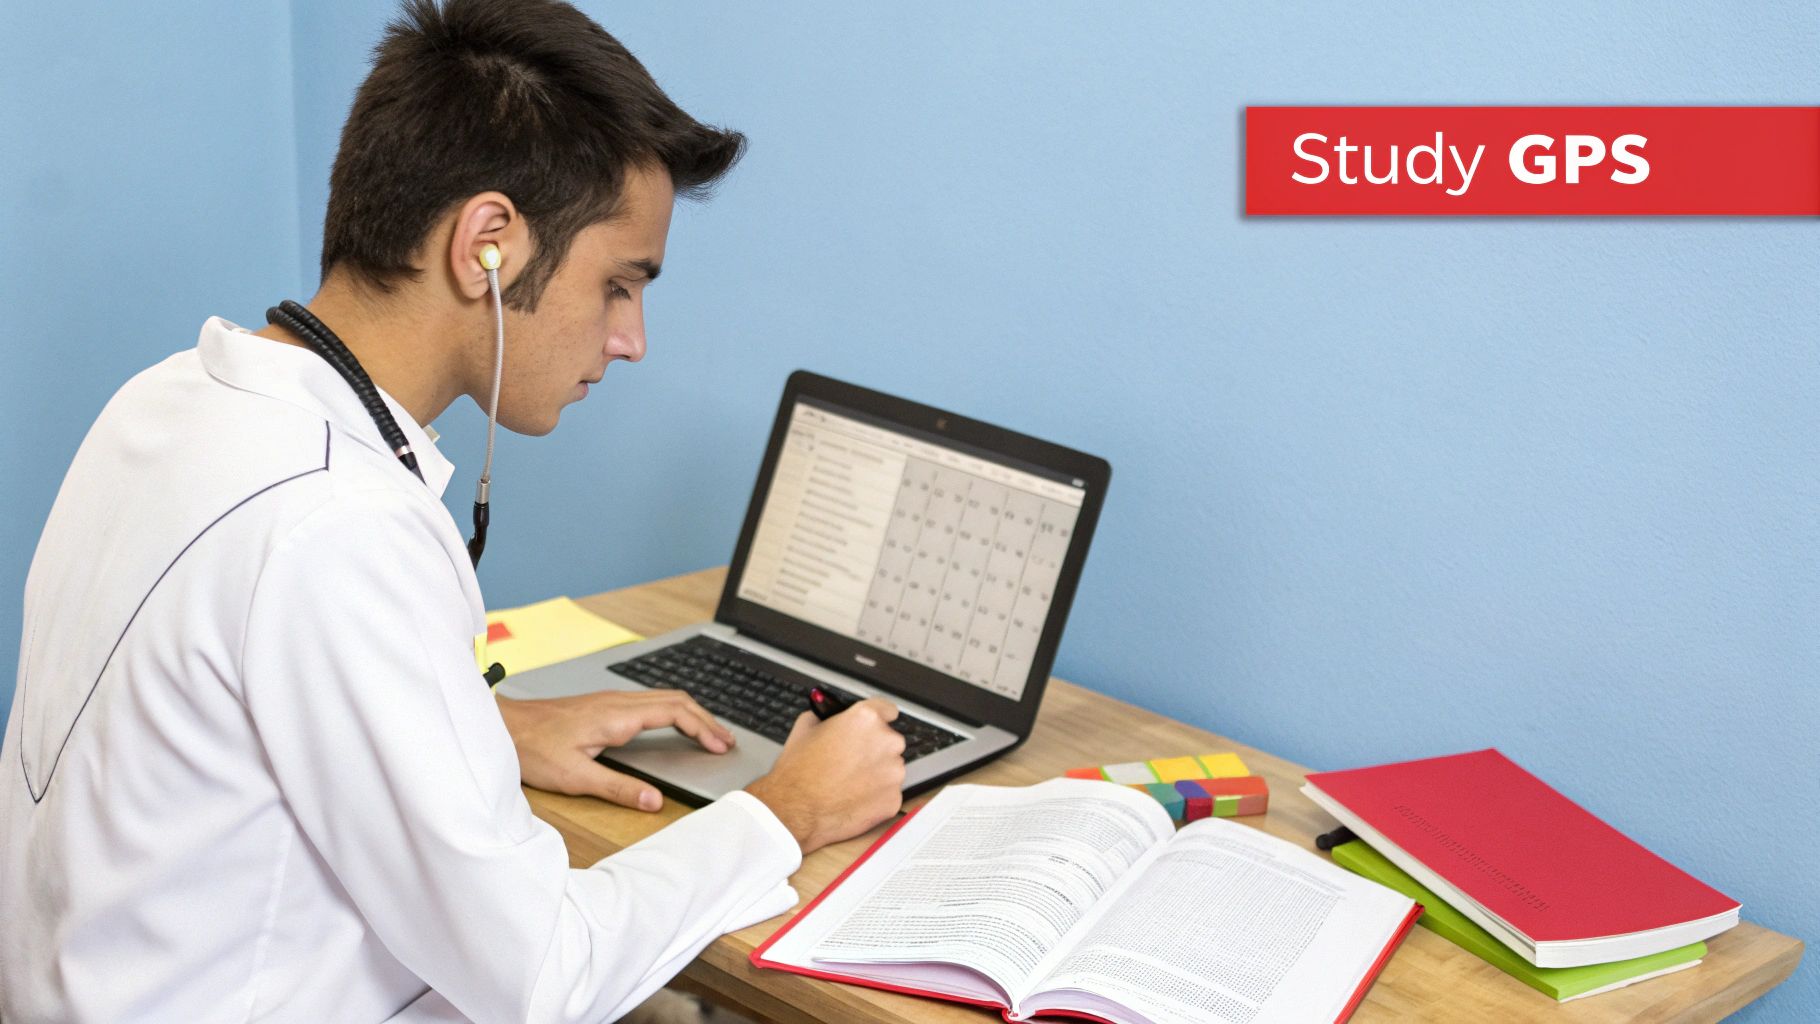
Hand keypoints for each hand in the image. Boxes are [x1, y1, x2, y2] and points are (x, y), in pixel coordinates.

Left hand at [496, 690, 735, 811]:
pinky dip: (674, 713)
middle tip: (726, 742)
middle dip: (706, 719)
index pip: (675, 712)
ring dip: (691, 714)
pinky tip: (675, 727)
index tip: (720, 746)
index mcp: (617, 716)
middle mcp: (618, 702)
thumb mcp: (575, 777)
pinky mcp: (604, 705)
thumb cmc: (533, 749)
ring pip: (664, 698)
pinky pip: (650, 702)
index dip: (703, 728)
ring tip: (710, 735)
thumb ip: (618, 788)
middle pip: (676, 700)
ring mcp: (611, 700)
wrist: (503, 727)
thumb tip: (655, 801)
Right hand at [744, 698, 905, 854]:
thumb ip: (827, 717)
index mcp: (866, 719)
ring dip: (876, 773)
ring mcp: (893, 772)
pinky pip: (889, 793)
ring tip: (849, 782)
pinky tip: (853, 797)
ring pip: (891, 768)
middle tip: (851, 760)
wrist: (795, 810)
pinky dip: (876, 796)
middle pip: (890, 741)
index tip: (878, 724)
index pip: (888, 709)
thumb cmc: (798, 772)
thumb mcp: (806, 727)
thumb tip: (831, 718)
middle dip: (874, 749)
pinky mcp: (893, 799)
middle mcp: (886, 742)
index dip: (880, 718)